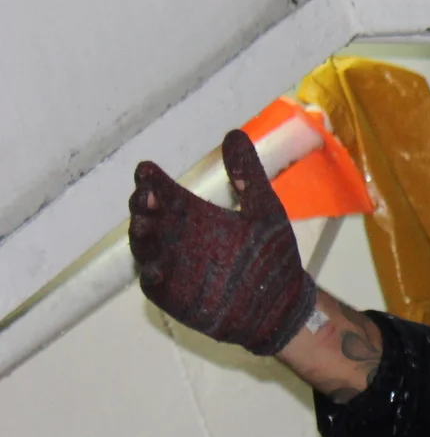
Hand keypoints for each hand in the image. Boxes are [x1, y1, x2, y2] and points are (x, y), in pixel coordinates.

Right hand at [129, 130, 318, 356]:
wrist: (281, 303)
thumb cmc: (269, 255)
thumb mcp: (262, 208)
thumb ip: (247, 174)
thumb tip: (233, 132)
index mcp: (193, 216)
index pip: (164, 193)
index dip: (152, 180)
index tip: (147, 168)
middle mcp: (177, 239)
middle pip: (149, 217)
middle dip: (143, 205)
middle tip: (145, 193)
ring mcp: (172, 267)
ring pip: (145, 248)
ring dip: (142, 236)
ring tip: (145, 223)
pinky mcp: (174, 296)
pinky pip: (156, 285)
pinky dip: (153, 276)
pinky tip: (156, 270)